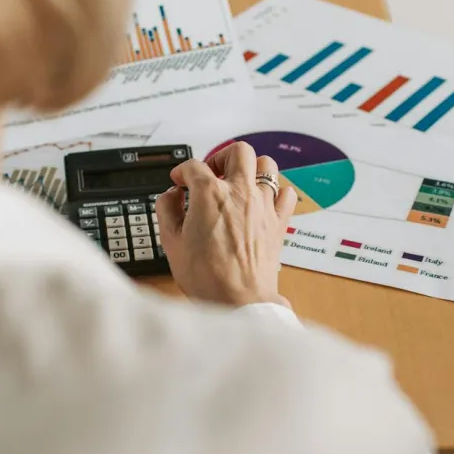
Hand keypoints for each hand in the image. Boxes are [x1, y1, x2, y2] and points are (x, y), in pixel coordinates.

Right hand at [155, 142, 297, 307]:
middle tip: (211, 173)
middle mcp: (240, 193)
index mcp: (210, 195)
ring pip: (266, 165)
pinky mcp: (279, 222)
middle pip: (237, 152)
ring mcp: (263, 206)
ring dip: (251, 168)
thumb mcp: (171, 243)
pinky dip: (275, 192)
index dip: (182, 171)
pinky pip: (286, 194)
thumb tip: (171, 196)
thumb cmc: (207, 278)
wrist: (239, 302)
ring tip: (238, 182)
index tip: (179, 182)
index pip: (193, 166)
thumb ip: (167, 211)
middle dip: (220, 157)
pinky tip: (263, 202)